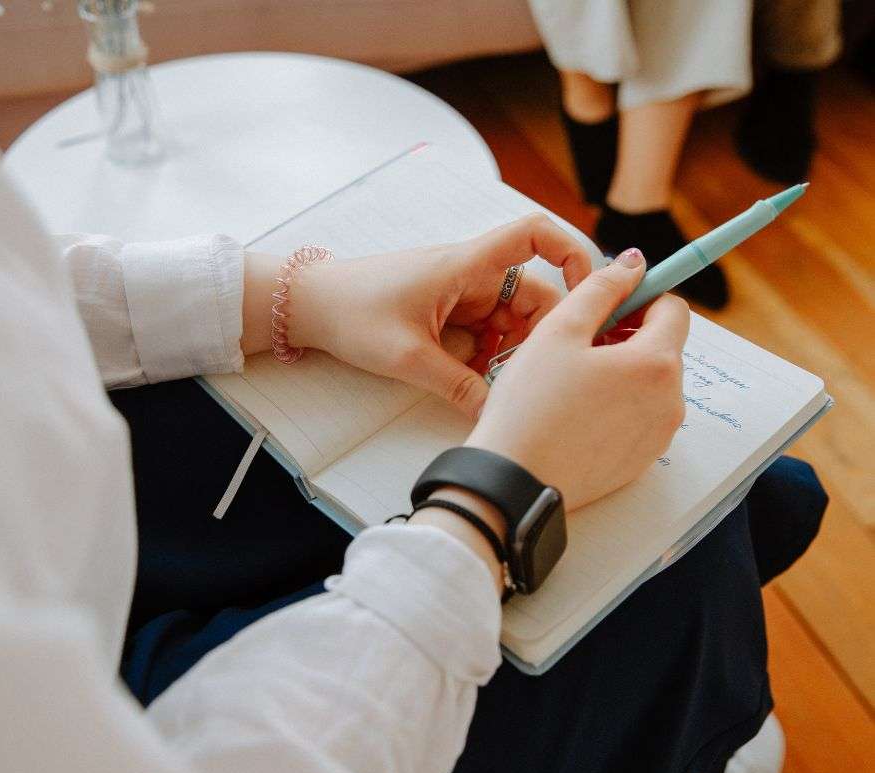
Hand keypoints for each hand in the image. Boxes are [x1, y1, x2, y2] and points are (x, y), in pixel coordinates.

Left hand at [287, 215, 592, 417]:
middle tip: (525, 374)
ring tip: (490, 382)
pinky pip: (484, 333)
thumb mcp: (408, 356)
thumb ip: (457, 386)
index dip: (571, 252)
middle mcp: (471, 274)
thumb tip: (495, 412)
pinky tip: (469, 379)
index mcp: (466, 265)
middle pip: (532, 294)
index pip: (534, 234)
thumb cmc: (352, 312)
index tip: (588, 291)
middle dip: (535, 335)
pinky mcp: (447, 313)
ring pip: (508, 320)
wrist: (308, 306)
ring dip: (507, 351)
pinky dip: (485, 356)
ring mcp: (459, 294)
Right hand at [467, 248, 689, 510]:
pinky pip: (638, 417)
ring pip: (649, 383)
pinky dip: (616, 405)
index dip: (640, 297)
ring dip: (621, 370)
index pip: (673, 309)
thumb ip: (601, 288)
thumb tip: (633, 263)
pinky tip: (576, 411)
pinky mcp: (641, 461)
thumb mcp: (559, 330)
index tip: (607, 303)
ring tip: (572, 380)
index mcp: (656, 363)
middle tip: (577, 343)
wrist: (514, 480)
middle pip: (663, 347)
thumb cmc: (530, 405)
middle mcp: (670, 402)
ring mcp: (658, 436)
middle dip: (627, 335)